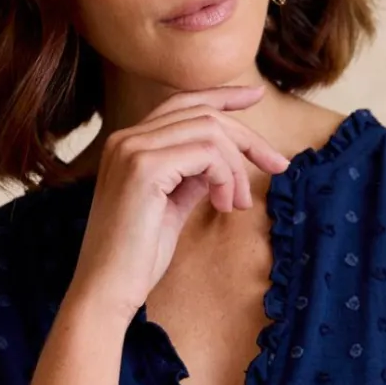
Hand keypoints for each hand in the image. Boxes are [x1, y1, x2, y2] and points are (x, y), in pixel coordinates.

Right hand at [68, 83, 291, 323]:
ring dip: (236, 168)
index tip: (257, 96)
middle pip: (203, 113)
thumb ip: (191, 178)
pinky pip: (207, 153)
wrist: (107, 289)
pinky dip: (226, 177)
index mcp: (128, 144)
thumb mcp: (171, 207)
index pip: (183, 102)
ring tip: (237, 204)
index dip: (223, 96)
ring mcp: (132, 149)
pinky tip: (224, 207)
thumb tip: (221, 164)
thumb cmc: (136, 257)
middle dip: (248, 138)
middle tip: (278, 165)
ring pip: (210, 131)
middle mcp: (126, 138)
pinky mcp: (144, 167)